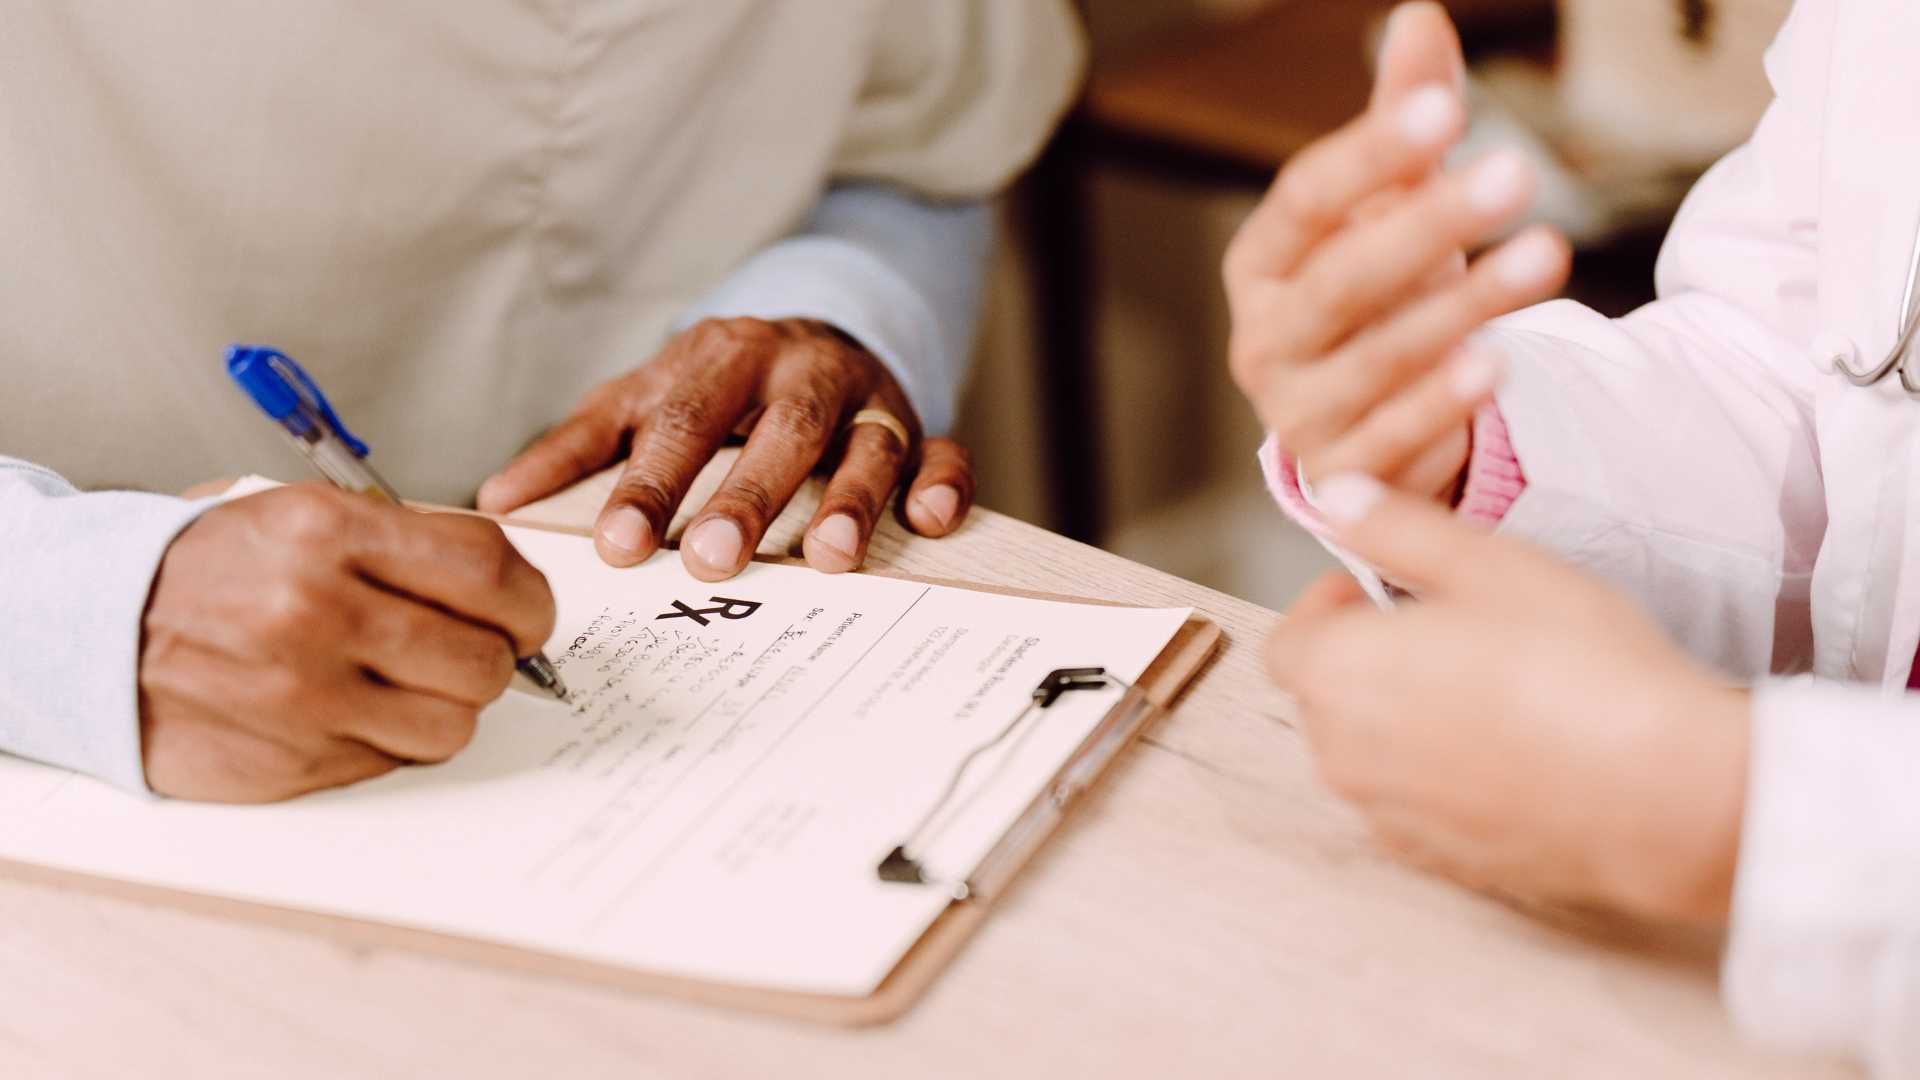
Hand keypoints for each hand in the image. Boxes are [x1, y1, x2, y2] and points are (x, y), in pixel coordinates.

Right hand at [139, 484, 556, 801]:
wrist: (94, 628)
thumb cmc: (216, 569)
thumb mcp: (303, 517)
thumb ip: (406, 545)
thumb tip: (510, 592)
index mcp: (328, 534)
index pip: (490, 571)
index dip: (530, 601)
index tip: (527, 613)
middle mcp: (316, 613)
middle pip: (484, 659)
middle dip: (496, 659)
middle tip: (472, 651)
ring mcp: (302, 696)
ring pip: (452, 725)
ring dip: (447, 708)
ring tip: (408, 682)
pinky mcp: (290, 761)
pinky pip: (394, 761)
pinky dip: (392, 740)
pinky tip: (355, 709)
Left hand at [477, 317, 974, 579]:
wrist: (806, 334)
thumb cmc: (712, 388)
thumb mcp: (639, 400)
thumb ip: (577, 448)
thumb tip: (495, 502)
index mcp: (715, 361)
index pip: (680, 424)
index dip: (650, 486)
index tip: (619, 546)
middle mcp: (795, 372)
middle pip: (774, 432)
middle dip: (745, 497)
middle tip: (710, 559)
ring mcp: (862, 398)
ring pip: (865, 443)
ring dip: (849, 499)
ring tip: (829, 560)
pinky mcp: (916, 424)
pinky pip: (944, 449)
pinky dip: (943, 482)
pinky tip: (931, 522)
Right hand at [1222, 2, 1570, 499]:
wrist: (1368, 424)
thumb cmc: (1377, 300)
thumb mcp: (1389, 211)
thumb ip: (1401, 127)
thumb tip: (1420, 18)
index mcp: (1259, 264)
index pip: (1306, 200)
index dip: (1373, 154)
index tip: (1446, 109)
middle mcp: (1263, 340)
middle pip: (1340, 280)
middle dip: (1429, 225)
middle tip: (1516, 170)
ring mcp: (1296, 413)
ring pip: (1375, 359)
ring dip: (1461, 309)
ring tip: (1544, 255)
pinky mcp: (1345, 475)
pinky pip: (1392, 439)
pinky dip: (1443, 405)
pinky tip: (1497, 365)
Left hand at [1264, 474, 1748, 923]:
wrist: (1663, 791)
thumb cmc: (1575, 663)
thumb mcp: (1486, 563)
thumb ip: (1395, 527)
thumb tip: (1337, 496)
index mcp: (1336, 677)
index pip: (1286, 644)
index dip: (1324, 610)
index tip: (1375, 592)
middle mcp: (1344, 758)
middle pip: (1325, 700)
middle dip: (1365, 661)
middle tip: (1444, 633)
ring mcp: (1392, 820)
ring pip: (1369, 758)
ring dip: (1402, 722)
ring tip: (1486, 691)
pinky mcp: (1445, 864)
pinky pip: (1417, 810)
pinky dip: (1442, 780)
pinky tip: (1511, 755)